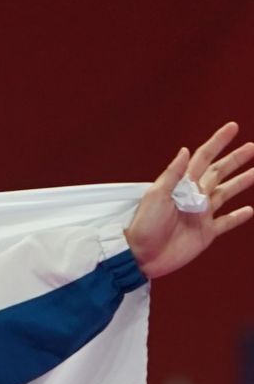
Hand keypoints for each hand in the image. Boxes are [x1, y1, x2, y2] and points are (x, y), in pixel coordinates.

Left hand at [124, 122, 253, 278]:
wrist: (141, 256)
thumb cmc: (144, 225)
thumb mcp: (156, 196)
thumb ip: (172, 174)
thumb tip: (185, 150)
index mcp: (182, 185)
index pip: (203, 158)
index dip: (218, 142)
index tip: (232, 127)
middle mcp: (194, 197)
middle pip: (219, 173)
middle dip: (235, 159)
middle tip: (252, 148)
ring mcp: (202, 215)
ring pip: (227, 193)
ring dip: (241, 182)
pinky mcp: (206, 233)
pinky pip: (226, 222)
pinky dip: (238, 217)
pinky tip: (249, 210)